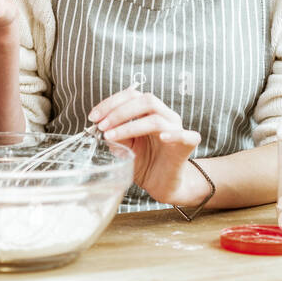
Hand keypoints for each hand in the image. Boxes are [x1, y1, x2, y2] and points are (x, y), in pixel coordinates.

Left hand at [89, 87, 204, 206]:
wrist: (161, 184)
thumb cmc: (144, 162)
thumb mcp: (124, 146)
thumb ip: (116, 133)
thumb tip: (102, 125)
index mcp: (150, 111)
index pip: (132, 96)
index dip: (111, 103)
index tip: (93, 116)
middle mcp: (165, 116)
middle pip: (146, 100)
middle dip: (119, 111)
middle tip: (101, 125)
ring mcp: (178, 129)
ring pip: (156, 118)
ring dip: (130, 126)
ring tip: (112, 136)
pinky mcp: (187, 145)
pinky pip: (186, 136)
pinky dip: (174, 135)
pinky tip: (162, 137)